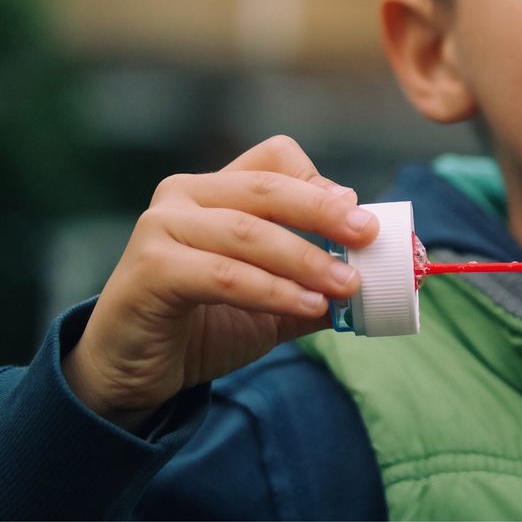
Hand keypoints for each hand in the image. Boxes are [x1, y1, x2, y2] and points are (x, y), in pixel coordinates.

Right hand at [62, 135, 377, 430]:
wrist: (135, 372)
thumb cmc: (205, 323)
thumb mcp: (274, 299)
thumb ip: (316, 282)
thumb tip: (376, 275)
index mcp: (216, 188)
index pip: (275, 158)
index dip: (319, 182)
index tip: (358, 215)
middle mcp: (184, 194)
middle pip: (268, 188)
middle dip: (325, 212)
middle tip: (368, 236)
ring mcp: (161, 227)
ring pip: (249, 232)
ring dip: (307, 259)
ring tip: (347, 285)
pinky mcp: (149, 268)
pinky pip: (224, 274)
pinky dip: (274, 290)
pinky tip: (309, 306)